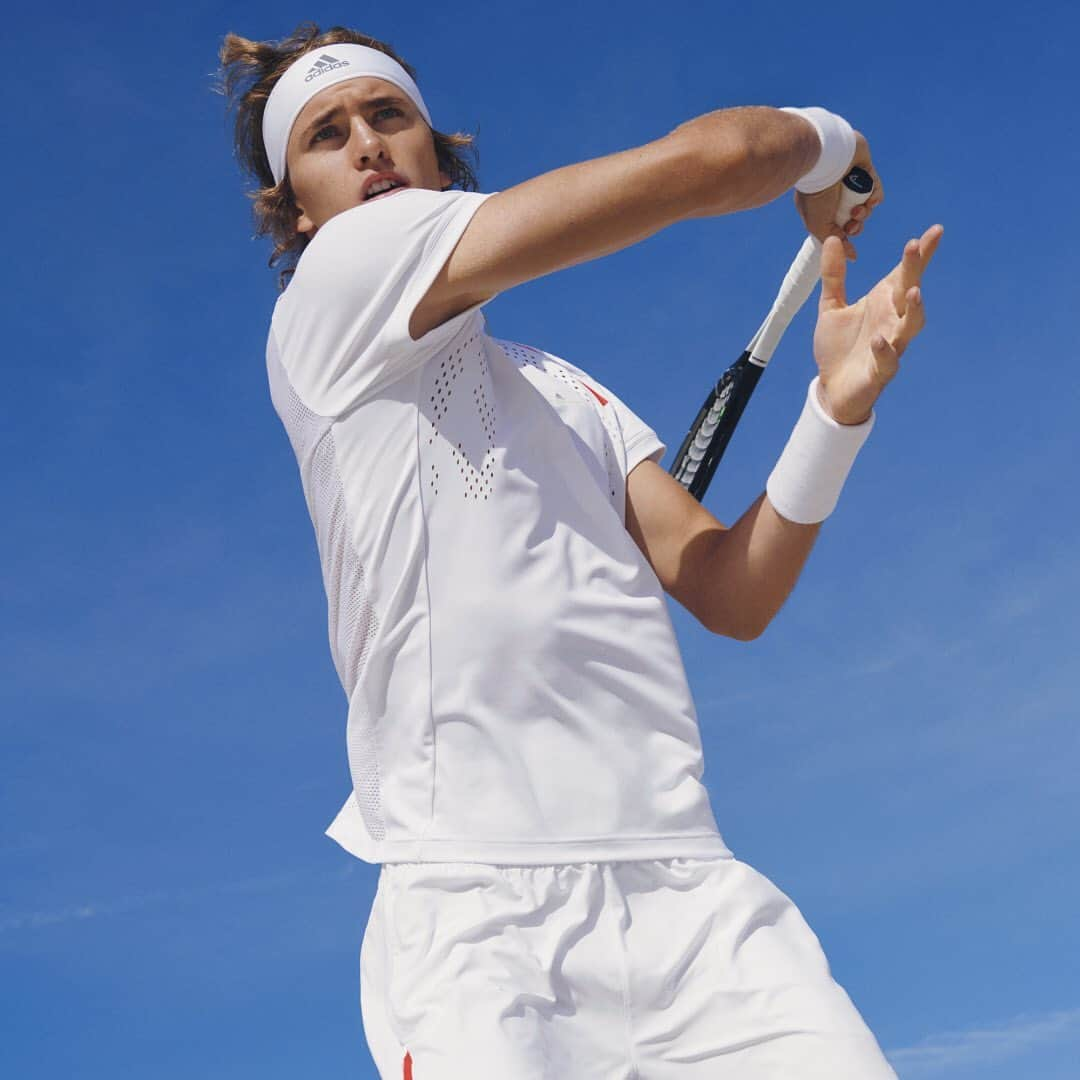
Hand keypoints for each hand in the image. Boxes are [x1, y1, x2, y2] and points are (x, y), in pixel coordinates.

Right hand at [795, 131, 884, 260]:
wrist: (823, 163)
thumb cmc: (815, 195)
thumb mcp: (819, 225)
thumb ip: (835, 242)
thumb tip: (853, 257)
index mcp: (824, 209)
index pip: (841, 227)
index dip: (847, 233)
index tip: (846, 233)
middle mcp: (837, 197)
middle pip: (856, 218)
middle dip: (857, 223)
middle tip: (853, 220)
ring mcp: (851, 183)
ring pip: (866, 205)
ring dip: (865, 211)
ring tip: (859, 207)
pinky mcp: (865, 171)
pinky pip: (876, 189)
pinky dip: (875, 196)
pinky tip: (870, 198)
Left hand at [813, 224, 944, 423]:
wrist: (832, 389)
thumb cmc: (838, 347)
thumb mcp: (831, 307)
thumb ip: (833, 275)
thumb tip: (831, 239)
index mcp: (883, 303)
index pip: (905, 273)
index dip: (921, 254)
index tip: (935, 230)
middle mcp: (892, 321)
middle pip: (909, 291)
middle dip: (914, 269)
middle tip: (915, 245)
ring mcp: (890, 345)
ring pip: (911, 325)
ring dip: (915, 309)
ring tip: (914, 291)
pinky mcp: (880, 371)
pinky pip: (889, 360)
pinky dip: (884, 350)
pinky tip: (878, 340)